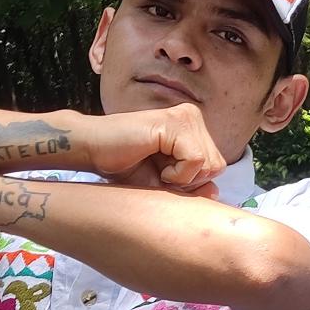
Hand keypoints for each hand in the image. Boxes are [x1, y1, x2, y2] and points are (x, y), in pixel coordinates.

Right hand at [85, 104, 225, 192]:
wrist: (92, 149)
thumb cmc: (125, 166)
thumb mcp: (165, 183)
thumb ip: (192, 187)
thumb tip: (217, 192)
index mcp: (194, 128)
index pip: (216, 165)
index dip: (193, 182)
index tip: (165, 177)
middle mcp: (193, 117)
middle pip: (216, 165)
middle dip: (189, 181)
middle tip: (160, 173)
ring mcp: (185, 116)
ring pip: (209, 164)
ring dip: (182, 178)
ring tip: (157, 168)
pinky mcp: (174, 122)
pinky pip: (196, 160)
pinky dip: (177, 174)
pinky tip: (156, 165)